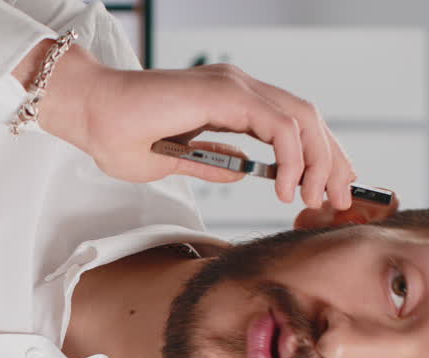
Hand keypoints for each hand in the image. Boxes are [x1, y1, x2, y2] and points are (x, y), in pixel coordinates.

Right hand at [29, 44, 356, 208]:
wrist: (89, 113)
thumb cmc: (118, 136)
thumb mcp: (175, 161)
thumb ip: (212, 163)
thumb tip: (244, 172)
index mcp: (230, 100)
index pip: (292, 123)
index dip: (319, 156)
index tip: (327, 192)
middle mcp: (239, 87)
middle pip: (308, 119)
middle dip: (332, 161)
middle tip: (339, 200)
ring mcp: (234, 87)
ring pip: (302, 119)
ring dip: (319, 162)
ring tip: (316, 199)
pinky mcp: (226, 95)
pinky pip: (279, 126)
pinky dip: (293, 158)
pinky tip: (287, 187)